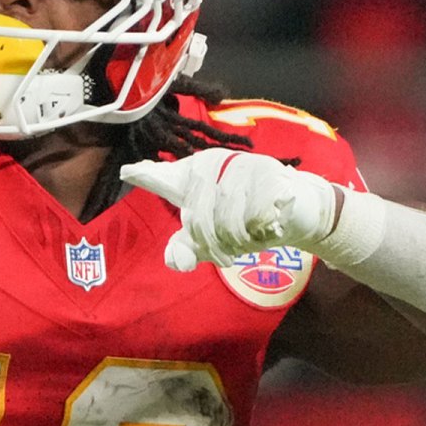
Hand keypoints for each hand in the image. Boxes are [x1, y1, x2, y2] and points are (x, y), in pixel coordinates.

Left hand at [120, 148, 336, 271]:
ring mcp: (242, 166)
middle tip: (229, 252)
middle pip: (198, 219)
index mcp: (195, 175)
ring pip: (227, 222)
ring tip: (251, 235)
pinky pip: (256, 218)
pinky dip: (263, 231)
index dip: (147, 176)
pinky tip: (269, 224)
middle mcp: (214, 164)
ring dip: (241, 241)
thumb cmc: (248, 219)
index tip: (127, 172)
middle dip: (214, 245)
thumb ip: (191, 248)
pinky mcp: (269, 174)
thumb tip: (173, 261)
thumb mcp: (216, 239)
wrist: (297, 207)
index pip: (166, 178)